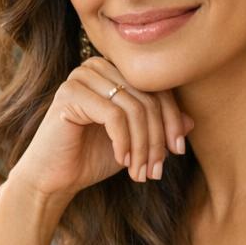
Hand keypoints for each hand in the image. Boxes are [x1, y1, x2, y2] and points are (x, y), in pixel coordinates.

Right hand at [6, 57, 190, 199]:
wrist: (53, 178)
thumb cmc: (91, 157)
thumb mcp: (134, 142)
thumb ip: (158, 128)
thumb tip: (191, 121)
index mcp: (114, 70)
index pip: (157, 87)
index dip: (172, 120)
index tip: (177, 151)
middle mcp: (97, 66)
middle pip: (148, 97)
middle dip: (157, 138)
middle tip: (156, 169)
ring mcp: (81, 76)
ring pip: (134, 108)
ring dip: (143, 146)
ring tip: (141, 172)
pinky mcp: (70, 94)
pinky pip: (114, 116)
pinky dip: (124, 143)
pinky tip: (122, 162)